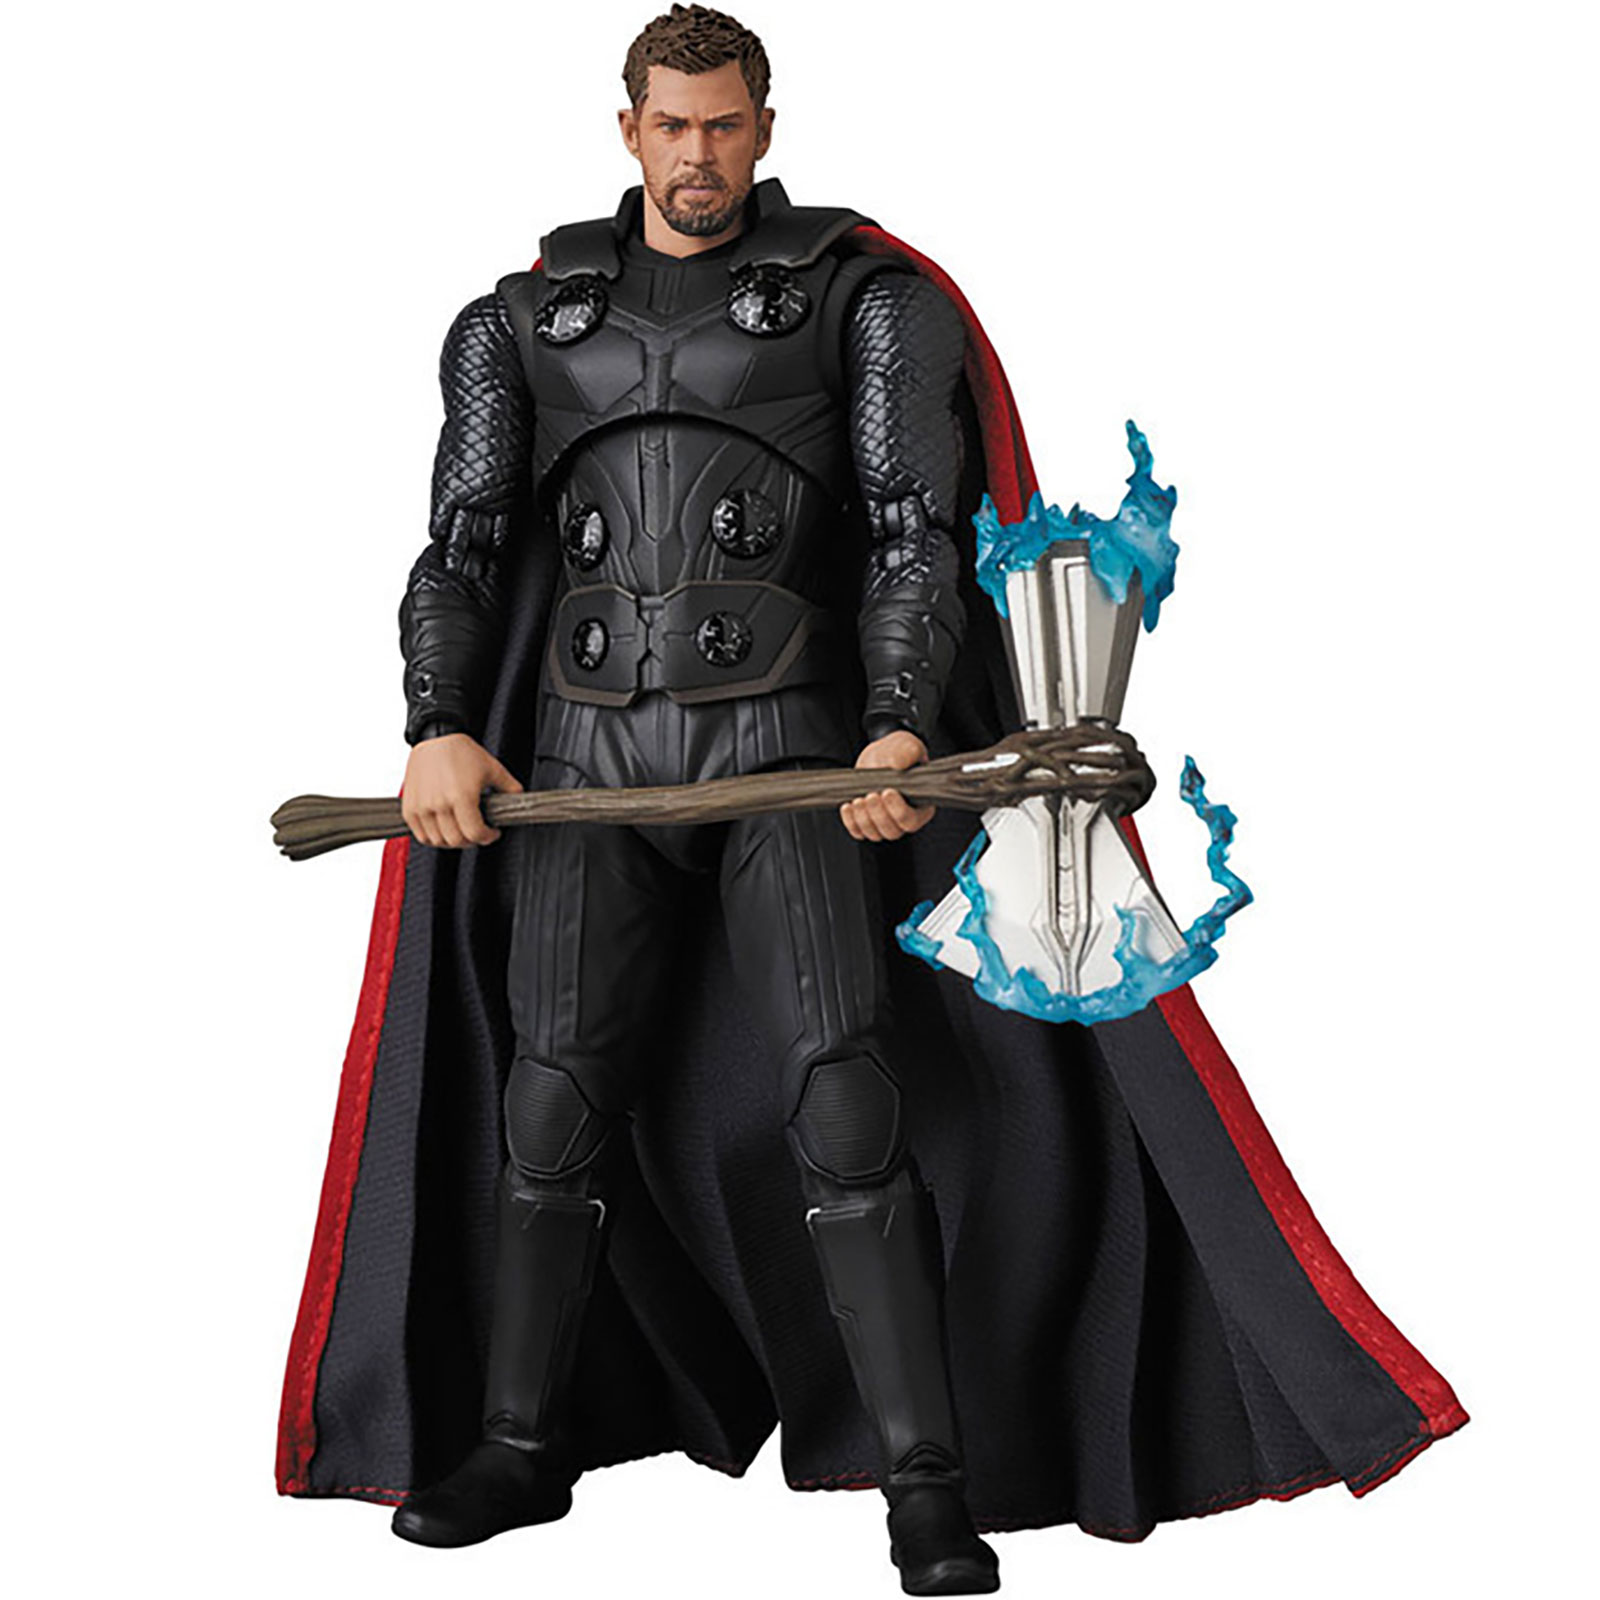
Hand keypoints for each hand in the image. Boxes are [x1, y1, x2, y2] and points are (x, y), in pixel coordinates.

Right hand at [401, 733, 522, 847]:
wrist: (434, 738)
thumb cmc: (459, 750)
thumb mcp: (492, 767)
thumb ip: (509, 786)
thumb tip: (519, 798)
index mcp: (461, 796)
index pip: (474, 833)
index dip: (487, 837)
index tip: (492, 832)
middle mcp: (439, 804)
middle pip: (456, 840)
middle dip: (472, 840)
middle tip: (478, 832)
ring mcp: (421, 807)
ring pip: (438, 841)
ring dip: (452, 841)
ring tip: (460, 831)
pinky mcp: (409, 807)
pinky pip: (420, 835)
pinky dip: (432, 838)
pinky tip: (443, 830)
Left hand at [839, 729, 934, 841]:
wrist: (881, 754)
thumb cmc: (899, 752)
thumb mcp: (907, 747)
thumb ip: (907, 754)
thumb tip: (899, 764)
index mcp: (920, 805)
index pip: (911, 820)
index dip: (898, 811)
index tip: (887, 792)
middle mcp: (903, 818)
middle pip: (892, 831)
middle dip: (878, 815)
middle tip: (871, 795)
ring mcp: (884, 822)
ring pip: (875, 834)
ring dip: (863, 819)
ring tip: (859, 800)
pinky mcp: (867, 821)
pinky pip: (858, 831)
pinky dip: (850, 822)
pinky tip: (847, 806)